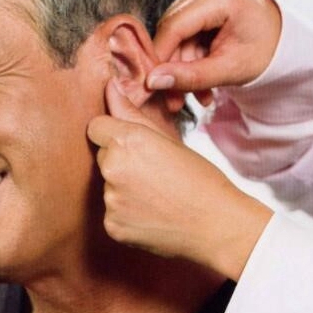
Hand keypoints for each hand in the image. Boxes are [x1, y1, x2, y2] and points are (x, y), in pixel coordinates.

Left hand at [87, 79, 272, 279]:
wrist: (216, 225)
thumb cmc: (200, 178)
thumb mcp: (169, 139)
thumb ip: (131, 113)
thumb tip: (110, 86)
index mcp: (128, 140)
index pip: (96, 127)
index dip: (114, 133)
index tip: (134, 145)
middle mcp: (113, 167)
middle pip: (102, 155)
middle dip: (121, 160)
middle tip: (155, 172)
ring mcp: (111, 199)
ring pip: (107, 184)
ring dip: (124, 187)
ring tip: (158, 195)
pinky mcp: (111, 225)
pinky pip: (112, 212)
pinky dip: (127, 213)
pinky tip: (153, 214)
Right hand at [146, 0, 281, 104]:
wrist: (284, 39)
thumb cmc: (265, 51)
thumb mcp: (230, 70)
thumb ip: (191, 76)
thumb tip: (152, 82)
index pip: (175, 26)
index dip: (160, 58)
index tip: (151, 86)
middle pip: (175, 29)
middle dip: (175, 67)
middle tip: (176, 101)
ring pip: (178, 31)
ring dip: (184, 66)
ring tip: (199, 96)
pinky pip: (186, 27)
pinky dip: (191, 54)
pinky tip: (201, 79)